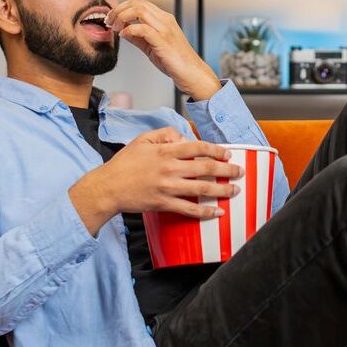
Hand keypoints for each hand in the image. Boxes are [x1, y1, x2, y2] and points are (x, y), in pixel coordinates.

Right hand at [69, 127, 242, 235]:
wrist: (107, 188)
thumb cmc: (124, 164)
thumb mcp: (142, 140)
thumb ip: (165, 134)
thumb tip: (184, 137)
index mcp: (166, 152)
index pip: (198, 147)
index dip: (216, 150)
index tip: (227, 154)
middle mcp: (170, 169)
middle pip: (205, 168)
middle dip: (227, 170)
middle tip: (239, 172)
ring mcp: (168, 188)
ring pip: (202, 189)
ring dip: (222, 190)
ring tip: (235, 190)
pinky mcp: (164, 204)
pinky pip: (189, 209)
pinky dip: (206, 212)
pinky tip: (218, 212)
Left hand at [105, 0, 221, 99]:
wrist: (191, 73)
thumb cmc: (175, 62)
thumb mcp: (152, 46)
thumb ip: (139, 37)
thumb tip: (123, 31)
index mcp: (164, 19)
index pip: (140, 2)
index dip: (122, 6)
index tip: (112, 17)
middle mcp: (165, 20)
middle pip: (137, 2)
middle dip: (118, 9)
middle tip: (109, 21)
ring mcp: (165, 29)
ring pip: (139, 10)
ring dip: (121, 17)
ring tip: (115, 27)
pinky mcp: (163, 41)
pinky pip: (142, 28)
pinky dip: (129, 30)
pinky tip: (123, 35)